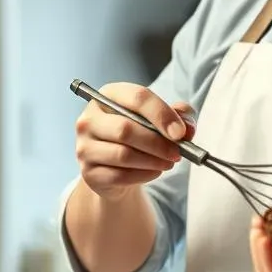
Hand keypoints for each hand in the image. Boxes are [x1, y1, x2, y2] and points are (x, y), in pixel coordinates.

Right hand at [75, 83, 195, 199]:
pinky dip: (144, 175)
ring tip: (169, 162)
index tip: (180, 132)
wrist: (116, 167)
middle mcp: (89, 119)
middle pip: (126, 129)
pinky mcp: (88, 172)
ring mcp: (85, 147)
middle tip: (178, 152)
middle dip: (158, 143)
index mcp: (109, 95)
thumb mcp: (161, 119)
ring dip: (153, 161)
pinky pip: (120, 176)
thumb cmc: (140, 135)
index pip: (137, 97)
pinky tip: (155, 171)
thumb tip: (187, 128)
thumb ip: (179, 116)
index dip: (162, 114)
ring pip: (123, 155)